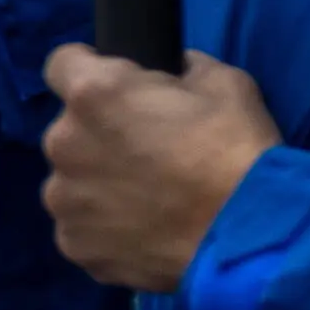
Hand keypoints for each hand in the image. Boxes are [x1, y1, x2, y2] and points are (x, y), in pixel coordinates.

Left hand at [40, 47, 278, 293]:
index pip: (61, 63)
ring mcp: (64, 201)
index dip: (90, 70)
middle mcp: (63, 144)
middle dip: (100, 134)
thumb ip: (184, 69)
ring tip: (147, 201)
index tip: (117, 88)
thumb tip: (178, 72)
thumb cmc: (235, 151)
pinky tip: (142, 233)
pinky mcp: (74, 245)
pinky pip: (82, 226)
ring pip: (72, 182)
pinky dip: (104, 228)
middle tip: (147, 151)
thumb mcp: (223, 83)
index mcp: (92, 93)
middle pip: (70, 129)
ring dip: (98, 183)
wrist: (248, 238)